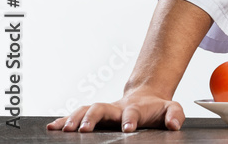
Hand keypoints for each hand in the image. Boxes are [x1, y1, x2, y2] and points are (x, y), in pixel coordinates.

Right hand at [45, 91, 184, 132]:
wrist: (146, 98)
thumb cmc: (157, 108)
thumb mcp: (171, 109)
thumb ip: (175, 115)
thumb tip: (174, 124)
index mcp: (135, 108)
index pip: (131, 113)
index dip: (130, 119)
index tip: (128, 128)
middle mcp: (115, 108)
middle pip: (100, 108)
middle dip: (91, 117)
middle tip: (84, 129)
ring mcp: (103, 111)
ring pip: (85, 110)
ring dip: (74, 119)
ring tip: (63, 130)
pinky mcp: (94, 116)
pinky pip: (76, 116)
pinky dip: (64, 121)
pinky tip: (52, 128)